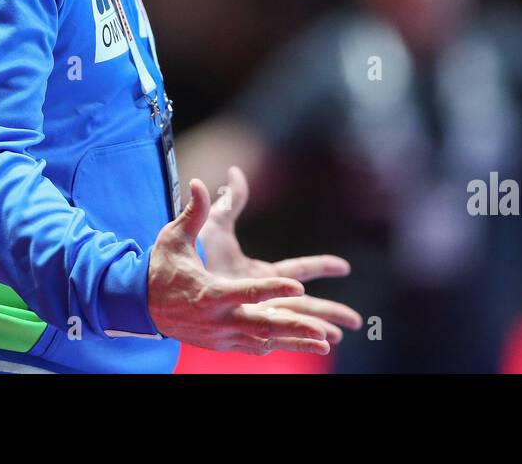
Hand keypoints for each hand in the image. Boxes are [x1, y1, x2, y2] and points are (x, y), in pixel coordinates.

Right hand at [147, 179, 334, 355]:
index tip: (298, 287)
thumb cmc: (161, 268)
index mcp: (211, 292)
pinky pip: (255, 346)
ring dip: (295, 341)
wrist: (141, 306)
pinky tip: (301, 343)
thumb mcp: (174, 238)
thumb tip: (198, 182)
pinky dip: (278, 344)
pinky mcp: (221, 343)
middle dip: (295, 328)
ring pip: (264, 340)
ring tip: (325, 342)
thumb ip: (194, 212)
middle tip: (324, 333)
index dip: (274, 289)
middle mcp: (219, 318)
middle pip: (263, 325)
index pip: (248, 291)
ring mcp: (221, 335)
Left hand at [199, 165, 362, 343]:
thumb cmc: (190, 256)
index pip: (296, 269)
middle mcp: (261, 295)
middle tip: (355, 321)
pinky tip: (313, 350)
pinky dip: (295, 343)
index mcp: (258, 273)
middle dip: (330, 311)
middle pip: (304, 303)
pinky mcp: (242, 327)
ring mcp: (252, 312)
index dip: (321, 267)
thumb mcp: (214, 227)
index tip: (343, 267)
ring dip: (317, 329)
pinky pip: (274, 337)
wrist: (166, 282)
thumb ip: (229, 203)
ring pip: (293, 323)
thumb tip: (234, 172)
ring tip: (339, 339)